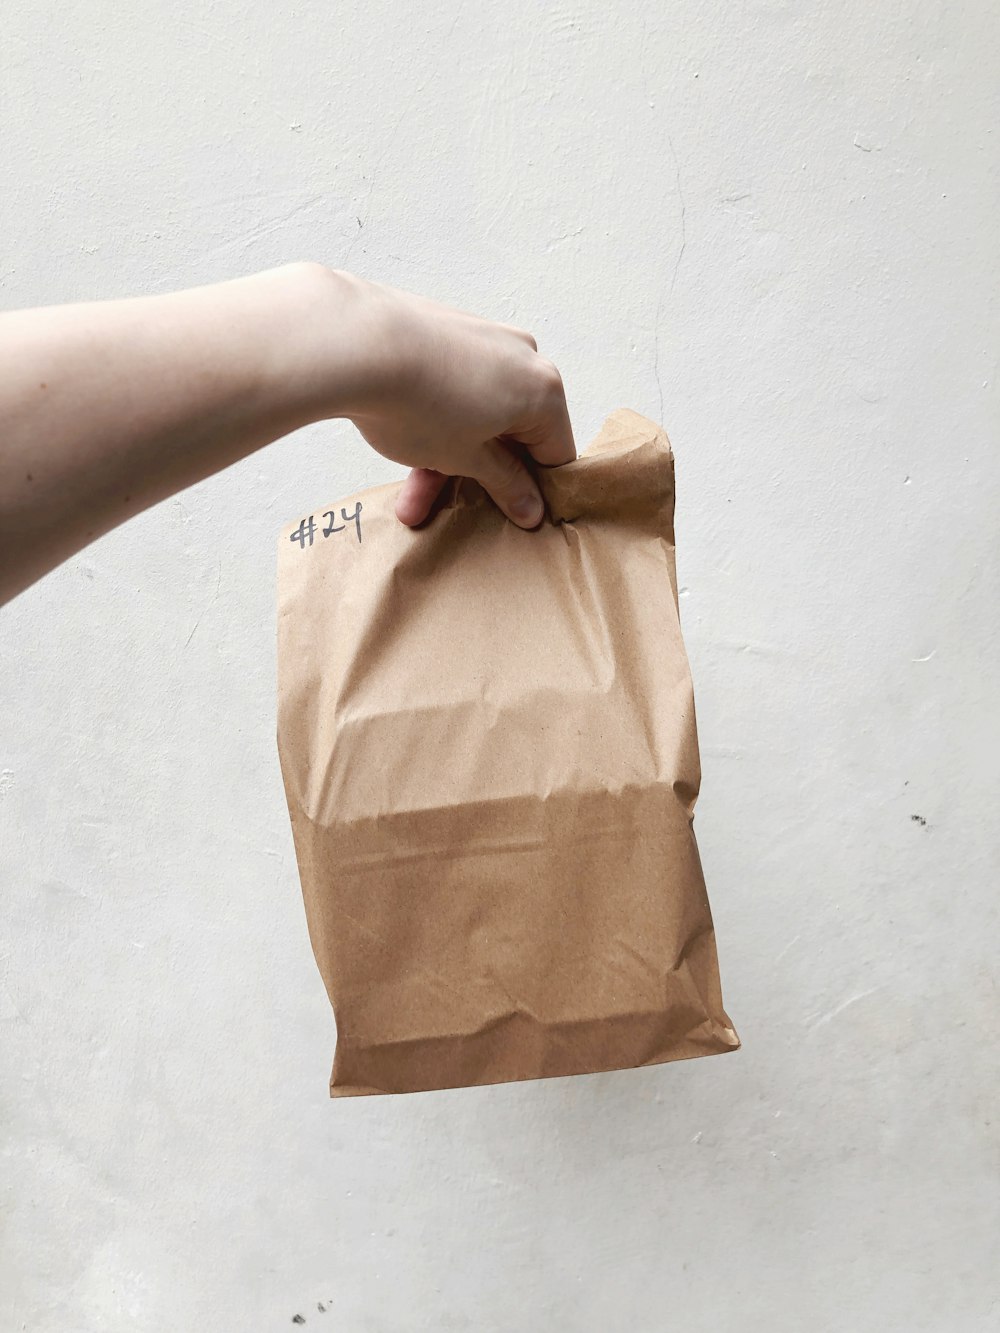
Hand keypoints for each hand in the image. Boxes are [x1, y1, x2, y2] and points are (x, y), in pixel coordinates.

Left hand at [328, 270, 575, 527]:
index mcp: (543, 390)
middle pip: (513, 432)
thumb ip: (506, 483)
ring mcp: (484, 339)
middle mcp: (522, 357)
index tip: (507, 512)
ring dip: (446, 456)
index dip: (532, 489)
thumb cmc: (418, 402)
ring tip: (410, 494)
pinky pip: (454, 387)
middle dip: (476, 475)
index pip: (556, 452)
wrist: (357, 343)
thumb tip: (532, 507)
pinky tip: (402, 444)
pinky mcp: (447, 330)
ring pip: (477, 412)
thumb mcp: (466, 458)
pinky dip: (434, 419)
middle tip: (448, 505)